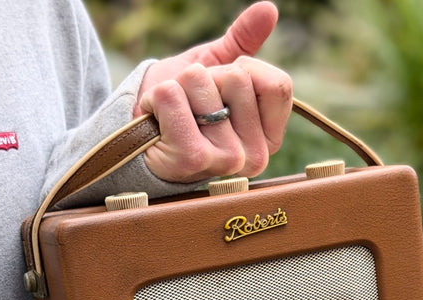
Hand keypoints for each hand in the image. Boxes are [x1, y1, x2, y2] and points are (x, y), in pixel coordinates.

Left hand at [135, 1, 292, 182]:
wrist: (144, 139)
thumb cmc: (184, 108)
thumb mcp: (217, 73)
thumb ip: (244, 42)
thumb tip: (269, 9)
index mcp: (269, 139)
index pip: (278, 85)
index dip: (244, 70)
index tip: (222, 89)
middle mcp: (255, 157)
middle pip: (238, 78)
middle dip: (206, 78)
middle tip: (193, 107)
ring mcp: (227, 161)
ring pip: (201, 82)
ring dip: (178, 88)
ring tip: (174, 114)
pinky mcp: (193, 159)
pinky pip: (172, 96)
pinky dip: (157, 97)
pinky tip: (158, 122)